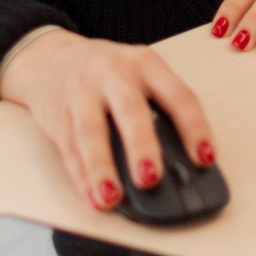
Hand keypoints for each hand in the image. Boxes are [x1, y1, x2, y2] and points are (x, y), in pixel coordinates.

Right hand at [0, 30, 212, 213]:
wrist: (51, 57)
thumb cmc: (106, 73)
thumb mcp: (139, 76)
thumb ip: (160, 110)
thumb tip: (182, 164)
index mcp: (146, 63)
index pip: (178, 95)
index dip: (195, 128)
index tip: (205, 159)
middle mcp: (113, 73)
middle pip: (130, 108)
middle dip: (141, 145)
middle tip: (151, 178)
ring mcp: (81, 91)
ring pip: (91, 132)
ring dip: (102, 168)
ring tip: (112, 197)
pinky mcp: (57, 114)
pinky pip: (69, 148)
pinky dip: (80, 176)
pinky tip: (91, 195)